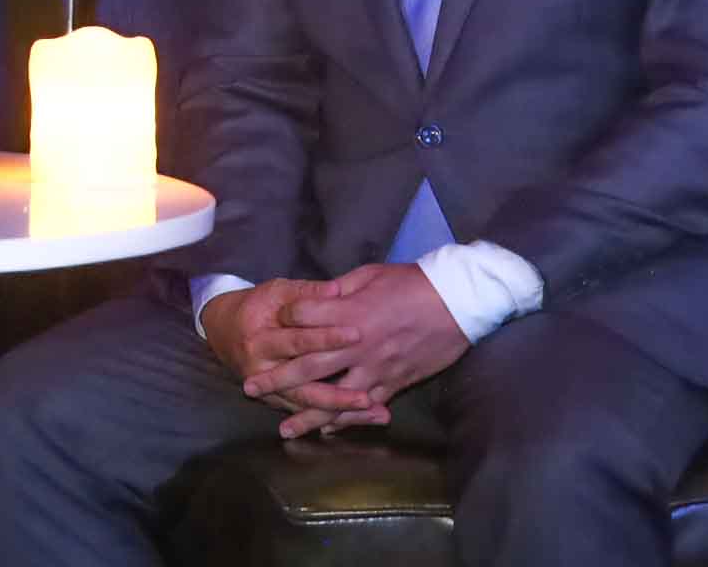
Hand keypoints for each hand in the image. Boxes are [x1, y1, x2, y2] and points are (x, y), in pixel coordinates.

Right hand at [198, 280, 380, 426]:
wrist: (223, 331)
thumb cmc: (255, 307)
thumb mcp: (275, 292)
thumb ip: (306, 293)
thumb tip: (337, 289)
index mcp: (259, 339)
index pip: (297, 341)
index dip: (326, 338)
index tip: (357, 334)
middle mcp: (262, 371)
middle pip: (303, 386)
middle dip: (338, 393)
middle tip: (368, 395)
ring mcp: (269, 390)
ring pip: (309, 406)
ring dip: (342, 412)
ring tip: (374, 411)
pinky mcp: (278, 401)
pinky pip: (309, 414)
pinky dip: (336, 418)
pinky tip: (363, 418)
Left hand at [264, 263, 469, 435]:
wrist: (457, 303)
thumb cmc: (412, 283)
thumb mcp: (369, 275)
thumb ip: (339, 289)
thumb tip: (317, 296)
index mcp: (348, 311)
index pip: (302, 319)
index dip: (285, 318)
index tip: (273, 322)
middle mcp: (356, 345)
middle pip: (308, 365)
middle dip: (276, 378)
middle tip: (250, 387)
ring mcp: (375, 368)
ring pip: (334, 398)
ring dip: (307, 415)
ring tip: (283, 428)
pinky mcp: (393, 383)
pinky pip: (364, 407)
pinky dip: (345, 421)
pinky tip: (327, 431)